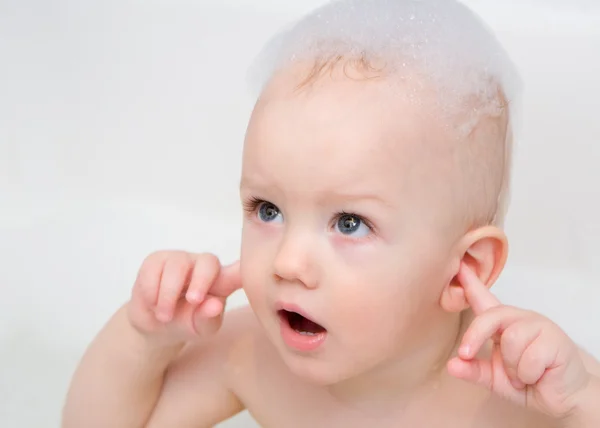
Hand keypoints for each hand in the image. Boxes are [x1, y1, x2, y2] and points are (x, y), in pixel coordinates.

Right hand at [127, 251, 241, 345]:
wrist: (155, 324)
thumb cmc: (186, 322)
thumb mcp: (199, 328)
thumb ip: (208, 318)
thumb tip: (215, 305)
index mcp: (222, 281)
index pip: (237, 272)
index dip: (242, 270)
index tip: (250, 272)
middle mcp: (203, 266)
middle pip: (208, 262)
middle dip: (201, 281)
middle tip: (193, 302)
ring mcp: (180, 259)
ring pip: (177, 265)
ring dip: (169, 294)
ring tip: (165, 316)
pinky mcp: (157, 260)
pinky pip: (154, 269)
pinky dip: (152, 291)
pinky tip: (153, 304)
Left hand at [447, 262, 591, 419]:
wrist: (563, 398)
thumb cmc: (527, 382)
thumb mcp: (494, 378)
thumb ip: (473, 370)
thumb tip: (452, 365)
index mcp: (502, 324)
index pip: (484, 298)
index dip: (470, 282)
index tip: (458, 265)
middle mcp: (519, 319)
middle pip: (491, 316)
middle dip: (474, 336)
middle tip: (465, 354)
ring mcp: (539, 326)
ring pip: (510, 339)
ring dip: (512, 367)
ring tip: (523, 374)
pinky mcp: (555, 339)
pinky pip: (529, 357)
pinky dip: (527, 374)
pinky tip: (538, 375)